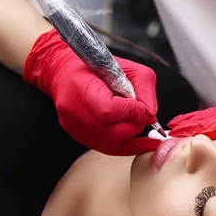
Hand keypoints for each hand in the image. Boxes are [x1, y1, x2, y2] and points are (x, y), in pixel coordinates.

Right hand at [24, 29, 158, 154]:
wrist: (64, 73)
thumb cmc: (96, 67)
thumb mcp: (128, 67)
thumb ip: (143, 88)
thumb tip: (150, 113)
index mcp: (82, 89)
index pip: (109, 110)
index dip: (133, 112)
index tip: (145, 109)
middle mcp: (75, 113)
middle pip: (112, 132)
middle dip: (134, 125)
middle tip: (143, 115)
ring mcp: (75, 129)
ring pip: (111, 144)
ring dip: (130, 135)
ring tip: (137, 122)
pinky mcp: (79, 137)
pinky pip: (107, 149)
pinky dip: (126, 146)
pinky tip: (142, 143)